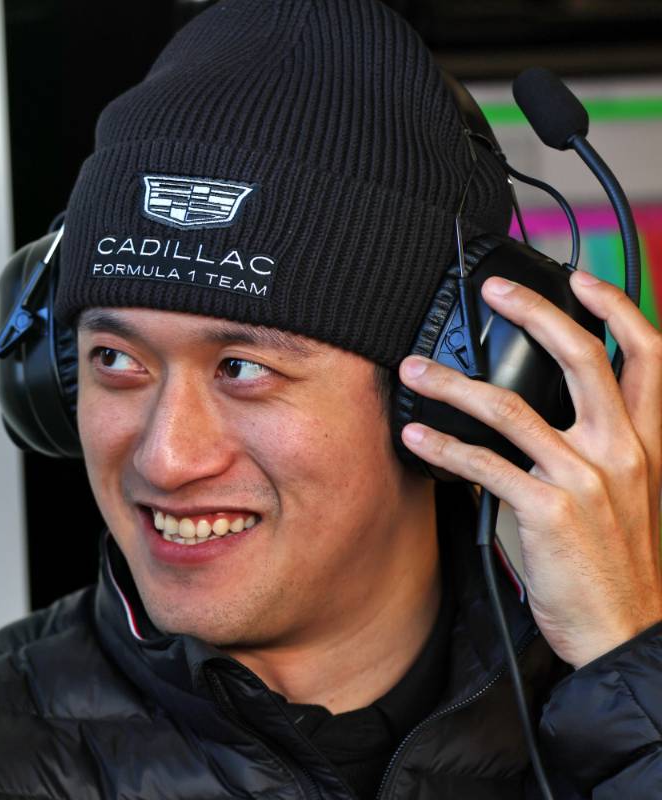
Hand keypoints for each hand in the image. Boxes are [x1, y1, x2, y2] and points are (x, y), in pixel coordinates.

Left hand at [398, 271, 661, 668]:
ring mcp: (585, 478)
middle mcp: (622, 450)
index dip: (616, 306)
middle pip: (580, 356)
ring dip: (451, 384)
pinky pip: (482, 464)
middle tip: (492, 292)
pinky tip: (415, 436)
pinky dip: (442, 445)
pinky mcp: (547, 510)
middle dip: (533, 313)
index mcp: (647, 442)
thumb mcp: (626, 493)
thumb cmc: (615, 563)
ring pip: (509, 407)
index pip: (648, 354)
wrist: (622, 631)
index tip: (580, 278)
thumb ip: (596, 446)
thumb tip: (539, 408)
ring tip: (413, 370)